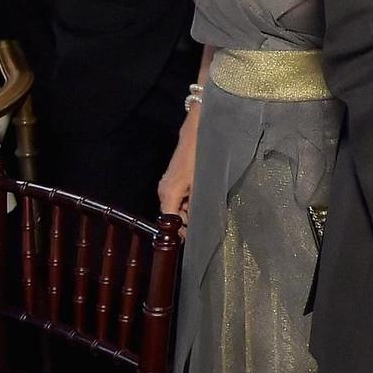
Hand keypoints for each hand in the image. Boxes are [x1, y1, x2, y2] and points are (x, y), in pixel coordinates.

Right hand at [157, 121, 196, 238]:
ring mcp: (169, 184)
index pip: (168, 221)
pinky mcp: (176, 179)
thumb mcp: (202, 182)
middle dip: (187, 224)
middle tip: (205, 231)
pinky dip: (190, 203)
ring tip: (207, 218)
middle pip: (173, 216)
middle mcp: (165, 190)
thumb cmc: (200, 154)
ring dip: (190, 213)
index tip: (191, 243)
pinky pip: (181, 197)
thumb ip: (197, 204)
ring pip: (177, 207)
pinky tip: (203, 203)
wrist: (198, 128)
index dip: (178, 234)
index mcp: (168, 193)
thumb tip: (198, 223)